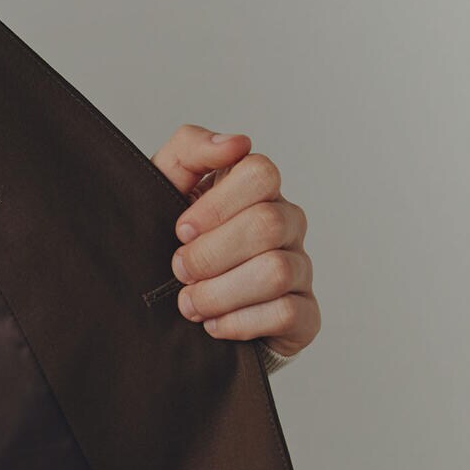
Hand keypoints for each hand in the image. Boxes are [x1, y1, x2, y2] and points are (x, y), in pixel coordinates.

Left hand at [149, 125, 318, 362]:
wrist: (175, 316)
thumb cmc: (177, 247)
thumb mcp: (165, 191)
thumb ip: (190, 152)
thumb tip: (235, 144)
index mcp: (258, 192)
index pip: (261, 173)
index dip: (216, 205)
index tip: (182, 229)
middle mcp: (288, 225)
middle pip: (268, 224)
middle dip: (210, 253)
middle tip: (180, 270)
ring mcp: (300, 270)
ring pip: (275, 271)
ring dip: (219, 292)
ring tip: (190, 303)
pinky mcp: (304, 316)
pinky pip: (285, 313)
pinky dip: (239, 322)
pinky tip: (215, 325)